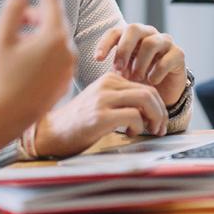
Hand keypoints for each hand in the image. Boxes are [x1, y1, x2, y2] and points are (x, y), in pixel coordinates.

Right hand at [0, 0, 75, 169]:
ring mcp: (68, 68)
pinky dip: (43, 53)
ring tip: (15, 45)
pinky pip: (57, 58)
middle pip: (54, 21)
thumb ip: (13, 9)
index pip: (52, 0)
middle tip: (15, 23)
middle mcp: (67, 51)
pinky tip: (23, 63)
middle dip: (35, 16)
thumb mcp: (1, 38)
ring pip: (55, 40)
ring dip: (38, 35)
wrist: (3, 117)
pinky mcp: (65, 82)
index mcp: (54, 37)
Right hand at [33, 71, 167, 157]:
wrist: (52, 132)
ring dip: (155, 118)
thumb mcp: (101, 102)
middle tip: (160, 128)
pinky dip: (139, 127)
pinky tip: (129, 133)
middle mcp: (106, 85)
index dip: (158, 105)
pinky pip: (134, 116)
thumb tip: (151, 110)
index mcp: (108, 80)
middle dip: (161, 112)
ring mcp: (103, 99)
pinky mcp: (100, 116)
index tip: (158, 121)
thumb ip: (122, 100)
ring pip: (145, 100)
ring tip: (151, 131)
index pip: (145, 86)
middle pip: (149, 92)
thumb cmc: (79, 122)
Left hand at [94, 23, 186, 108]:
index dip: (105, 43)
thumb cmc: (137, 81)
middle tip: (119, 69)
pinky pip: (167, 58)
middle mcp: (148, 34)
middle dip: (124, 49)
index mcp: (130, 36)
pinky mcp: (178, 54)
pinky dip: (157, 71)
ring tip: (136, 78)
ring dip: (140, 63)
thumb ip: (111, 67)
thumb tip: (93, 63)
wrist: (162, 95)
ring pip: (151, 43)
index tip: (98, 60)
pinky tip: (151, 81)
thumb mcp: (121, 75)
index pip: (115, 32)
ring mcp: (165, 42)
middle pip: (134, 29)